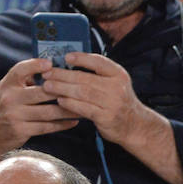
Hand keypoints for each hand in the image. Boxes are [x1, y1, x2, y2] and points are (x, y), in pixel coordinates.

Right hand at [0, 58, 79, 154]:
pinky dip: (63, 124)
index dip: (35, 65)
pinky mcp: (21, 130)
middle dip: (63, 91)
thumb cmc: (7, 107)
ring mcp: (15, 115)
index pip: (20, 70)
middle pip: (42, 92)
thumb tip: (52, 67)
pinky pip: (47, 126)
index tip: (51, 63)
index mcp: (8, 84)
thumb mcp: (10, 89)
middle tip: (82, 89)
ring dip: (68, 110)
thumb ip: (26, 79)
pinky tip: (74, 121)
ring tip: (83, 107)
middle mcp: (10, 98)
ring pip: (48, 111)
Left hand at [40, 52, 159, 146]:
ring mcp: (112, 103)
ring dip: (62, 89)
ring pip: (82, 92)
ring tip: (48, 86)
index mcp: (118, 75)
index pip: (98, 62)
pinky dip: (70, 104)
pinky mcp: (106, 117)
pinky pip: (84, 108)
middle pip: (85, 78)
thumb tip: (69, 65)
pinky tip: (60, 100)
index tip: (66, 57)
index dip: (81, 58)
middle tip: (47, 74)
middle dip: (63, 75)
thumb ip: (98, 74)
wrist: (135, 126)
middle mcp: (117, 87)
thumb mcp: (115, 84)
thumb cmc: (119, 102)